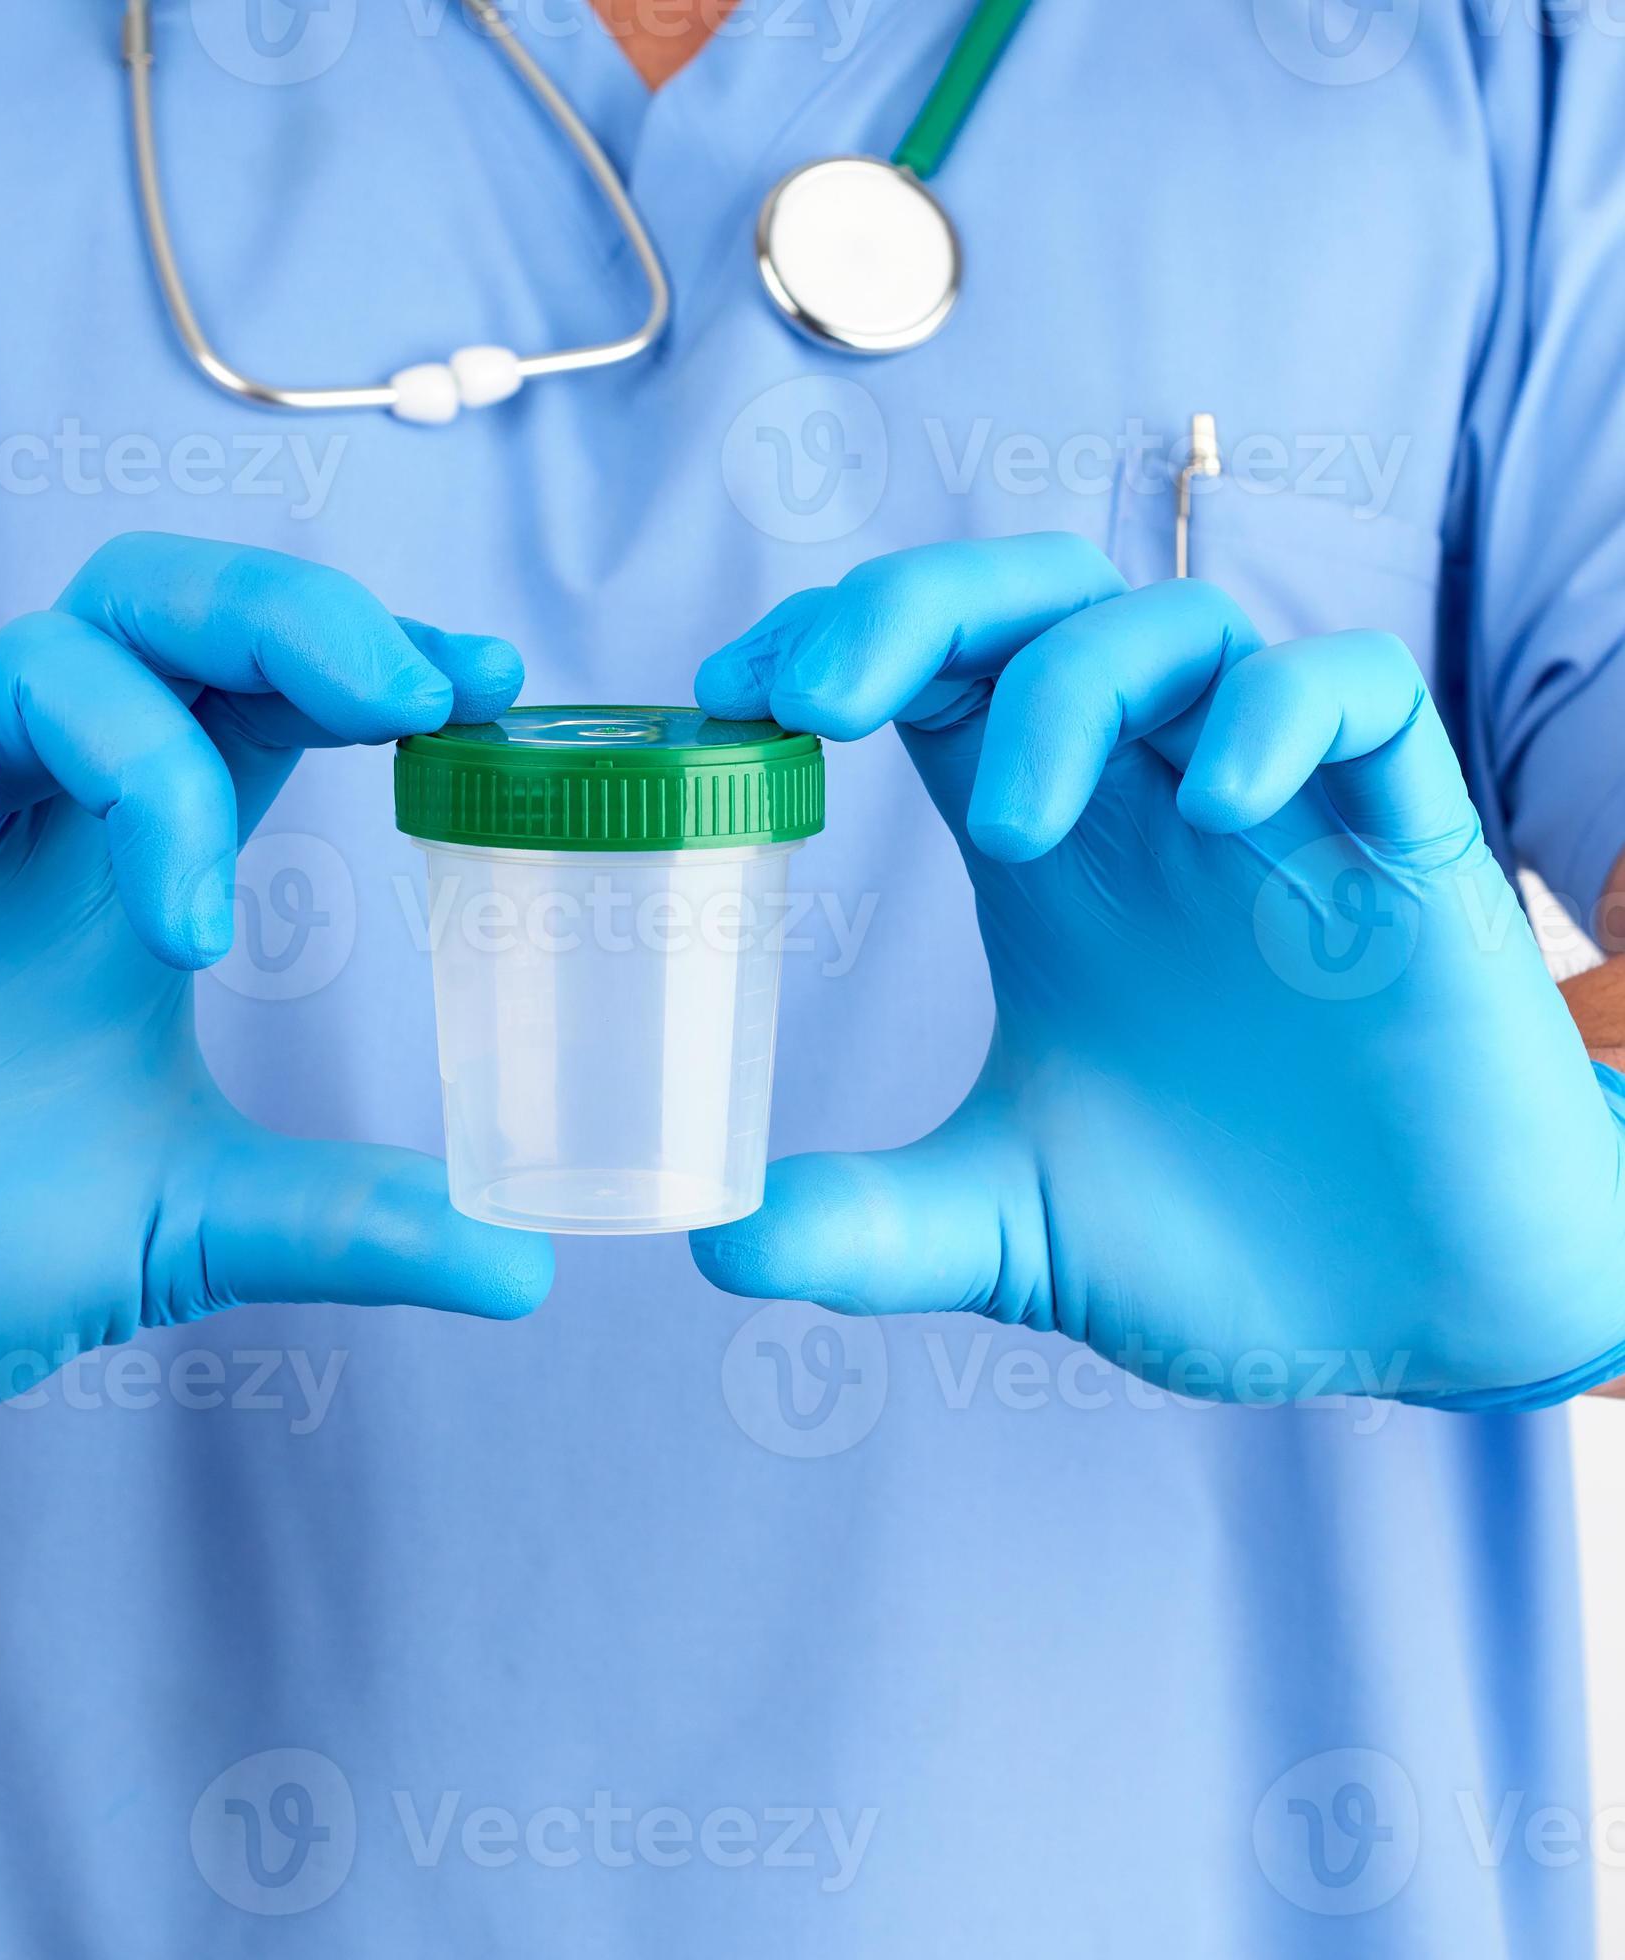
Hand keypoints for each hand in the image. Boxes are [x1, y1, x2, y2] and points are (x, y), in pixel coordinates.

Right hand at [0, 535, 549, 1439]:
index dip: (377, 660)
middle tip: (397, 696)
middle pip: (162, 608)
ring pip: (44, 649)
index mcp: (138, 874)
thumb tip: (527, 1271)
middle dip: (289, 615)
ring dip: (142, 757)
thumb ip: (343, 1226)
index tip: (492, 682)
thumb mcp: (182, 1225)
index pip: (269, 700)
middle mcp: (41, 817)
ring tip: (184, 930)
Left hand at [689, 534, 1624, 1408]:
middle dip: (916, 610)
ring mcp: (1282, 819)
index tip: (725, 692)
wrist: (1416, 1320)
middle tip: (815, 701)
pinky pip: (1361, 695)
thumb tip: (709, 1242)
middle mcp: (1149, 809)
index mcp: (1050, 861)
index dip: (830, 647)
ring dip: (1072, 684)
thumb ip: (868, 1228)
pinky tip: (1213, 807)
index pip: (933, 679)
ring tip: (1009, 834)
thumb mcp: (1007, 1234)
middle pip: (1035, 605)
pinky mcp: (1411, 852)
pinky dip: (1282, 711)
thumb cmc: (1222, 1245)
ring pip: (1180, 626)